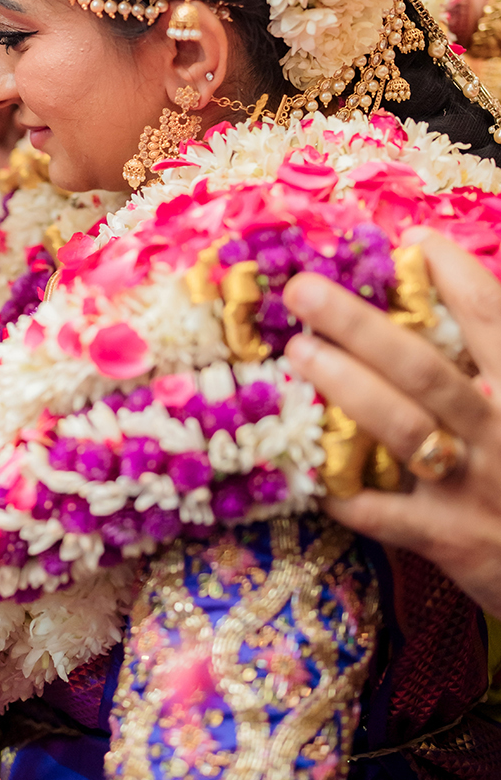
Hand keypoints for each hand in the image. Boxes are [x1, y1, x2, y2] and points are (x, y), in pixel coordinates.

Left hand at [284, 230, 500, 615]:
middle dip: (360, 325)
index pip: (494, 320)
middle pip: (425, 369)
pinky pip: (379, 511)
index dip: (456, 276)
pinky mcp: (447, 538)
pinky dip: (338, 488)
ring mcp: (472, 487)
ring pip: (400, 429)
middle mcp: (500, 432)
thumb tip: (440, 300)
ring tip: (298, 351)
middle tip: (304, 290)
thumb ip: (493, 364)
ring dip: (344, 386)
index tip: (414, 242)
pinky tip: (300, 464)